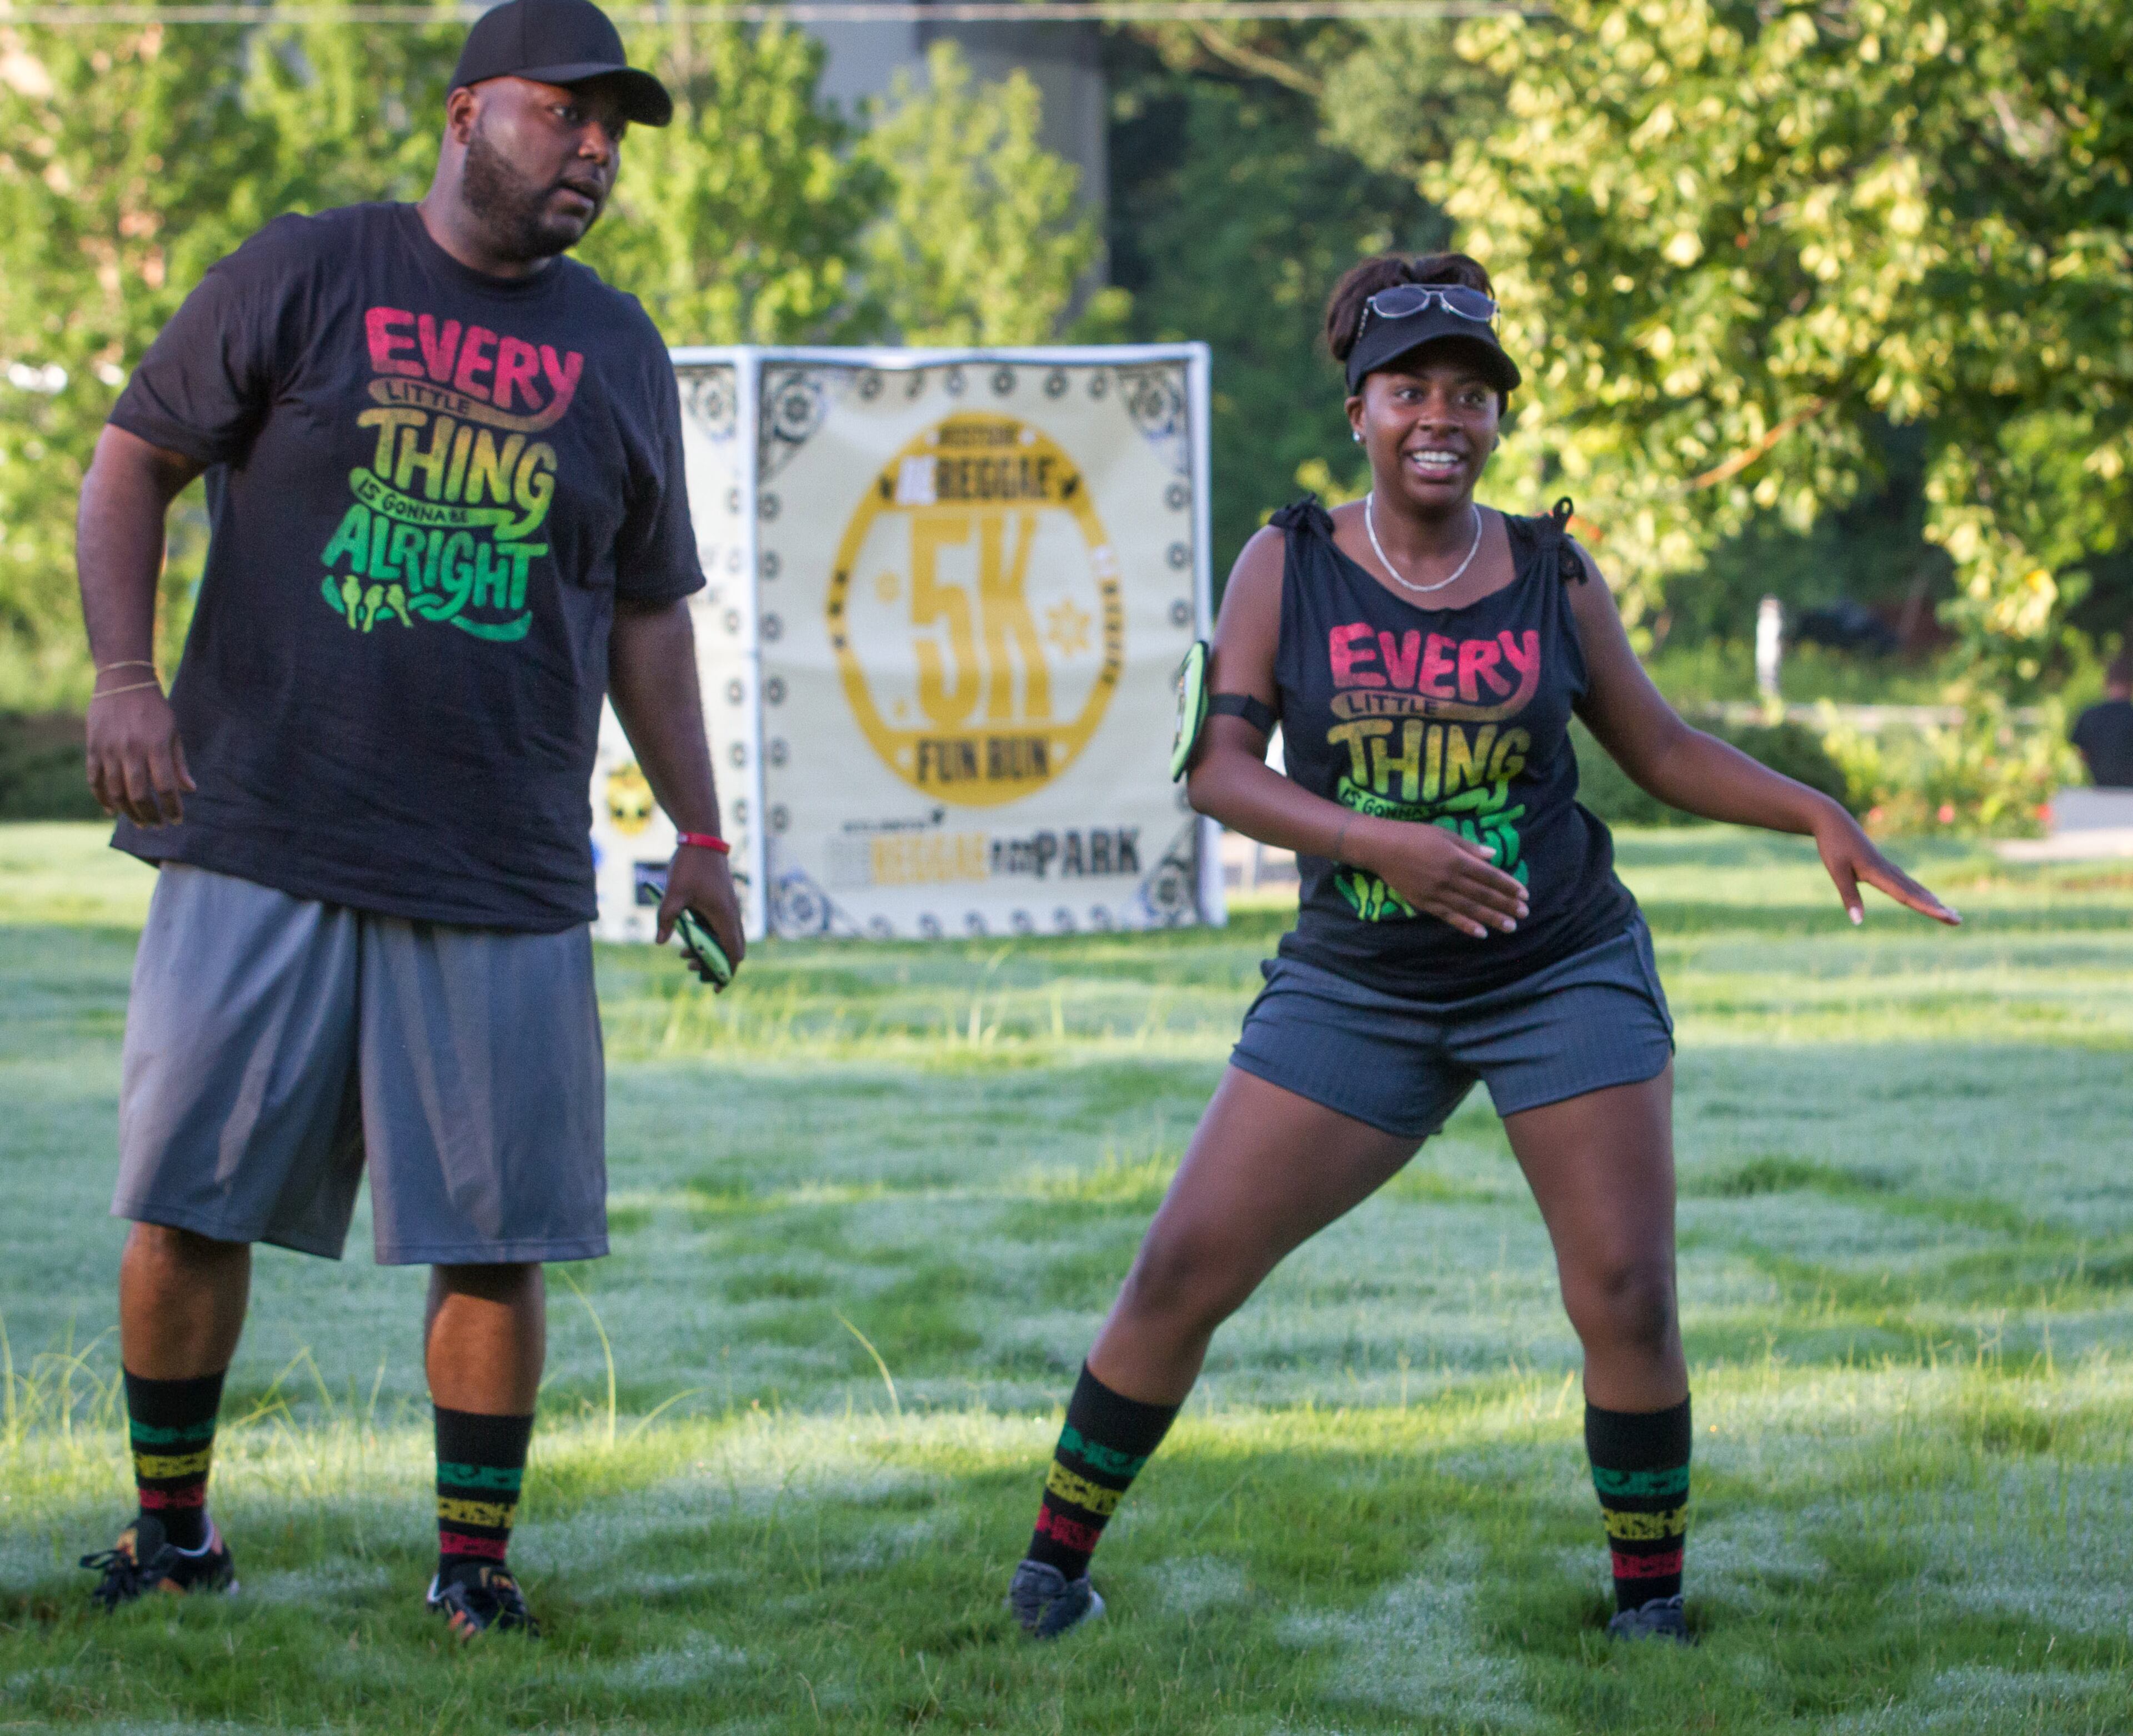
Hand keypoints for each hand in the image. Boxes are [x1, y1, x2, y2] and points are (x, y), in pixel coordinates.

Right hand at [85, 686, 193, 826]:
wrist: (123, 681)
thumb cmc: (154, 708)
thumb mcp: (173, 732)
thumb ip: (178, 763)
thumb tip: (190, 790)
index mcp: (155, 746)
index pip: (165, 786)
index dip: (172, 807)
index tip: (177, 820)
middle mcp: (131, 750)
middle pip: (138, 794)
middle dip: (150, 815)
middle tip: (158, 825)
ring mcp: (108, 750)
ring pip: (115, 792)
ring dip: (127, 812)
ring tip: (140, 822)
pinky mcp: (93, 748)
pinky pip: (94, 780)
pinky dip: (102, 799)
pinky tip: (111, 811)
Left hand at [657, 841, 746, 965]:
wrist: (702, 838)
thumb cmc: (690, 865)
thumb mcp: (674, 894)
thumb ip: (666, 919)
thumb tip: (660, 942)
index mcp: (724, 915)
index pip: (732, 953)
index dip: (726, 972)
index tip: (715, 985)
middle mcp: (731, 914)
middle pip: (732, 949)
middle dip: (714, 964)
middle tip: (691, 968)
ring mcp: (728, 907)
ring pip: (725, 938)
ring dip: (709, 950)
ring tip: (683, 955)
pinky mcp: (722, 902)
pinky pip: (720, 927)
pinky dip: (709, 937)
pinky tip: (688, 936)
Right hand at [1349, 815, 1529, 939]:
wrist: (1381, 848)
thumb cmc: (1414, 835)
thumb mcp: (1444, 834)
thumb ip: (1469, 847)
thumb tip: (1493, 856)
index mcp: (1456, 859)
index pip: (1489, 876)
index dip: (1508, 886)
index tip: (1524, 895)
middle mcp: (1449, 878)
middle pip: (1483, 894)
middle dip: (1505, 905)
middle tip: (1524, 914)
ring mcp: (1437, 893)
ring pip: (1470, 908)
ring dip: (1492, 918)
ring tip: (1510, 926)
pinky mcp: (1425, 903)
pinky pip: (1449, 917)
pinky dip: (1466, 925)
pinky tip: (1481, 933)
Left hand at [1813, 804, 1960, 926]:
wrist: (1833, 820)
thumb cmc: (1833, 845)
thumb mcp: (1837, 871)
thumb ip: (1849, 896)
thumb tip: (1858, 922)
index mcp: (1878, 873)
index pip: (1906, 896)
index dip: (1927, 908)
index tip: (1947, 916)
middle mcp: (1887, 870)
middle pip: (1916, 893)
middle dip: (1937, 908)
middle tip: (1958, 920)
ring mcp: (1886, 867)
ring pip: (1913, 887)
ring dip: (1931, 900)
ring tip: (1948, 911)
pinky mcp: (1881, 864)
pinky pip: (1905, 882)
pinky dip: (1918, 891)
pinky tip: (1925, 896)